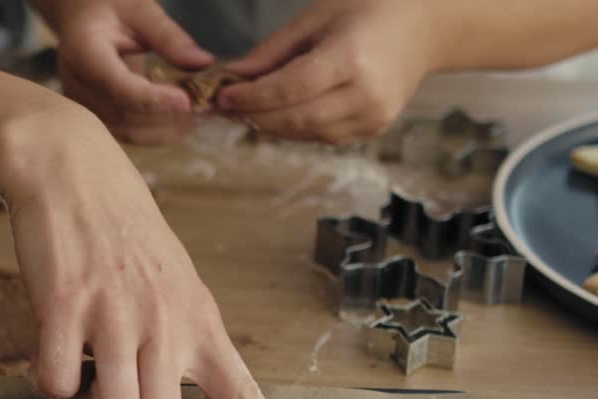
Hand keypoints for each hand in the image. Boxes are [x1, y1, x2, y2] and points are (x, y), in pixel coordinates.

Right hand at [0, 105, 311, 398]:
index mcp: (202, 321)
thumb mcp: (172, 284)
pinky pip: (54, 385)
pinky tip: (47, 347)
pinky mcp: (64, 305)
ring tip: (82, 373)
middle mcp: (168, 322)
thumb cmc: (122, 235)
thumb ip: (174, 344)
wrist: (73, 169)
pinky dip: (45, 380)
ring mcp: (116, 314)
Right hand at [35, 0, 213, 144]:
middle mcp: (76, 85)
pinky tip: (179, 122)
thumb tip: (203, 63)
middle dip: (166, 117)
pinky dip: (154, 132)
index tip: (188, 102)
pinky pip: (124, 132)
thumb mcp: (141, 9)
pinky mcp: (92, 115)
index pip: (119, 86)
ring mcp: (81, 105)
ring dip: (164, 130)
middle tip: (204, 109)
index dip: (154, 99)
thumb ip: (169, 36)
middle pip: (124, 114)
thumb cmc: (109, 8)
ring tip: (197, 117)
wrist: (80, 20)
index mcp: (84, 53)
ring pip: (125, 131)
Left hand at [216, 0, 435, 143]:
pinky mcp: (374, 129)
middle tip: (225, 108)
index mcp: (351, 59)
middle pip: (296, 118)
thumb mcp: (317, 16)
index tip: (222, 95)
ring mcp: (373, 117)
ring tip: (245, 111)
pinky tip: (278, 114)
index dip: (252, 96)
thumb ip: (274, 50)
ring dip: (270, 125)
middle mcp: (365, 94)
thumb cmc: (369, 9)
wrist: (425, 26)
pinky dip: (295, 128)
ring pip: (307, 133)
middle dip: (254, 115)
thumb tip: (234, 76)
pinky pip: (323, 137)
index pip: (290, 88)